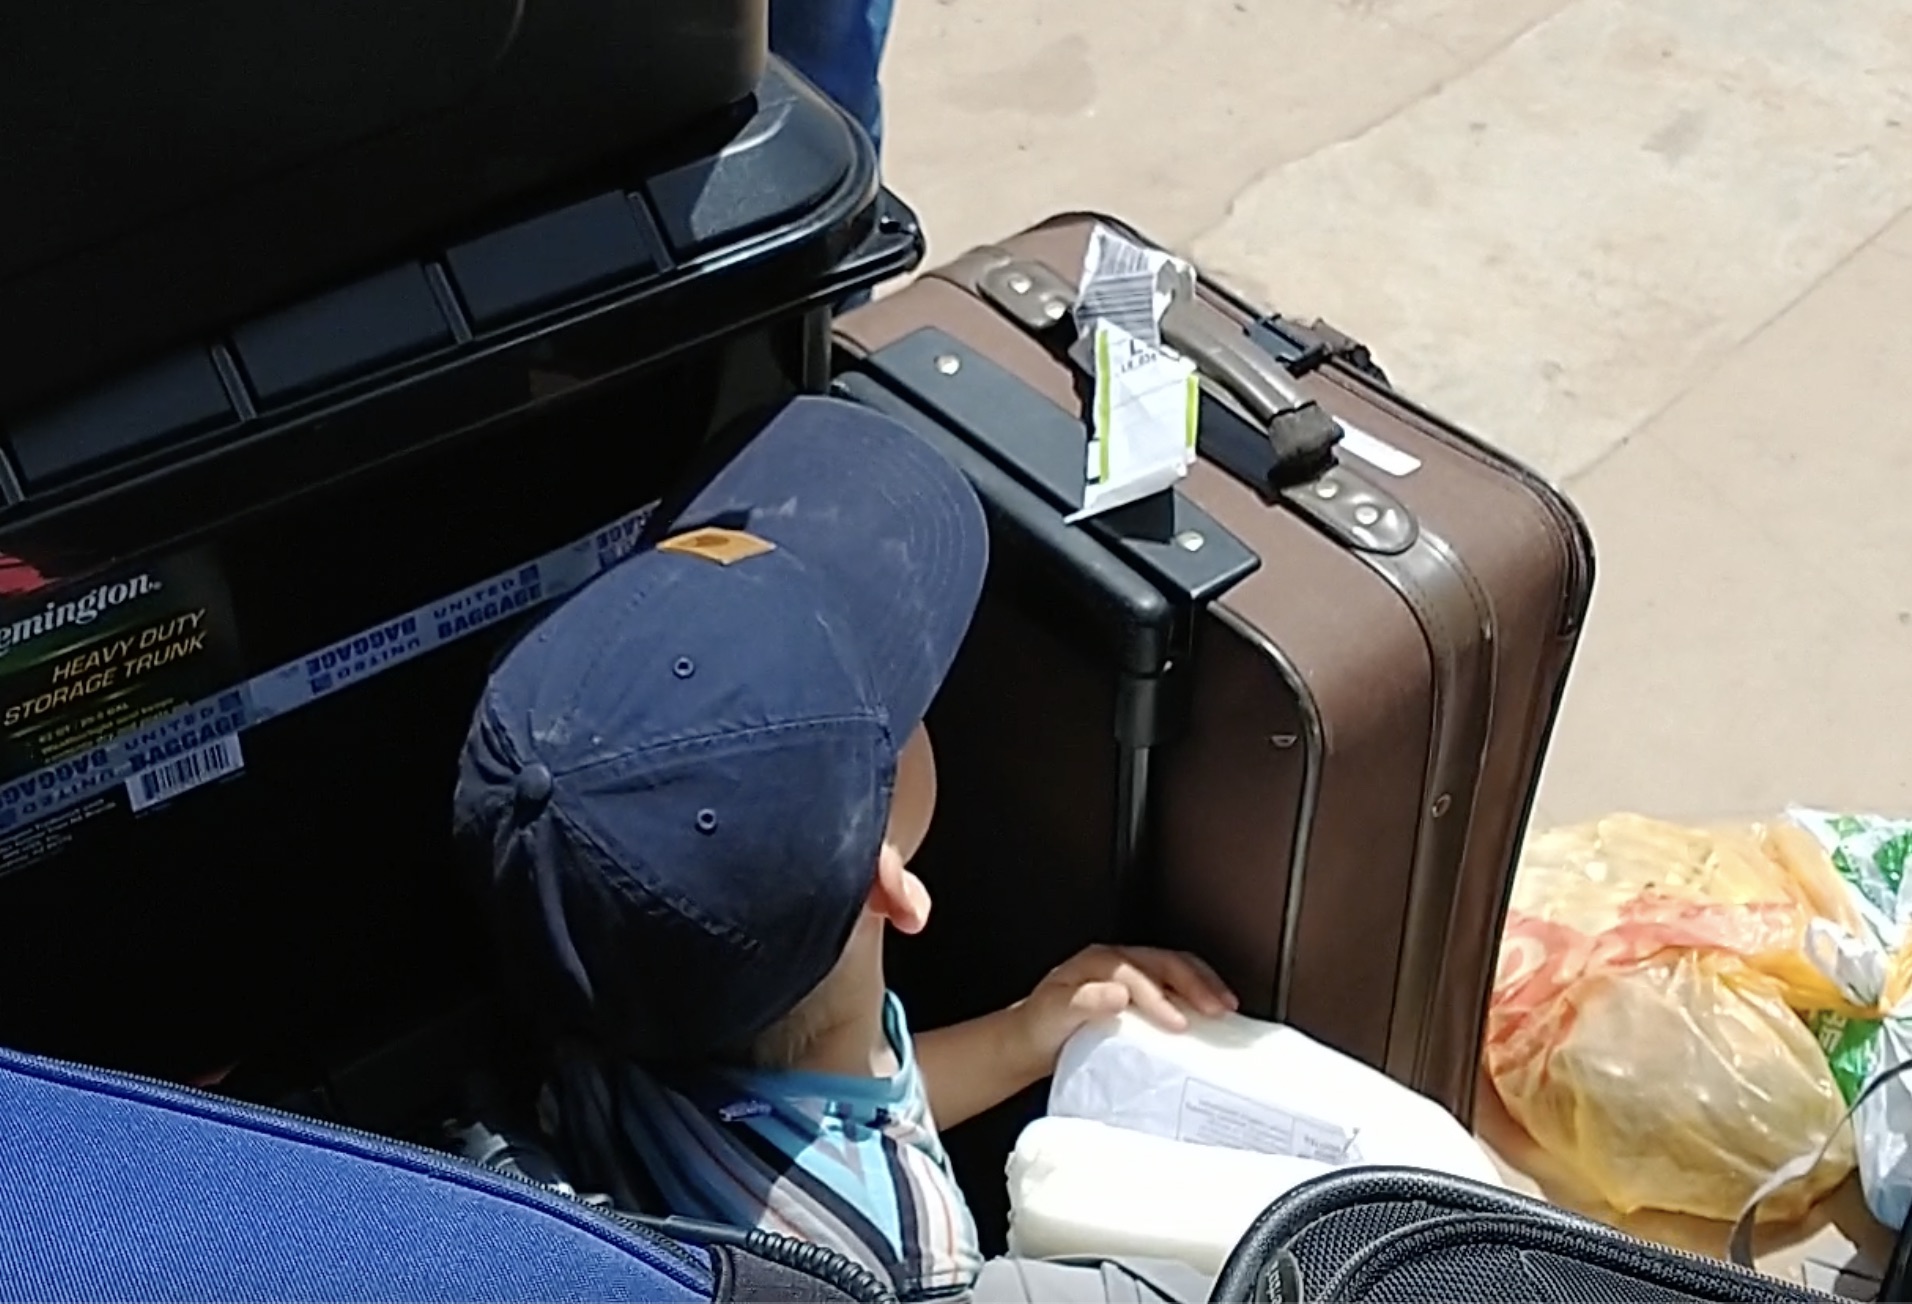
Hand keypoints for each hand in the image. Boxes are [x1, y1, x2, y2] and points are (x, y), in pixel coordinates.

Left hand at [1011, 944, 1238, 1076]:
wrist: (1029, 1041)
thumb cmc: (1040, 1027)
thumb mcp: (1054, 1014)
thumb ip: (1083, 1002)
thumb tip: (1119, 994)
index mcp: (1098, 962)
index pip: (1138, 974)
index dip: (1161, 997)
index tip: (1179, 1024)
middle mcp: (1117, 962)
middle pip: (1165, 962)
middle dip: (1197, 983)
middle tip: (1220, 1009)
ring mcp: (1129, 975)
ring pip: (1175, 969)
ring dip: (1203, 985)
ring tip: (1226, 1007)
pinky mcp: (1138, 993)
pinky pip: (1174, 985)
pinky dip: (1197, 995)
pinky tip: (1210, 1015)